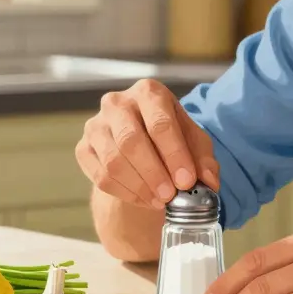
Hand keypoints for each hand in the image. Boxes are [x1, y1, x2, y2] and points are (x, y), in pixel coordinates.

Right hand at [75, 79, 219, 209]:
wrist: (140, 144)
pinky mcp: (83, 148)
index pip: (160, 123)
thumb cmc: (170, 138)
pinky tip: (144, 200)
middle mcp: (117, 103)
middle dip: (154, 173)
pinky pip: (101, 176)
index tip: (187, 181)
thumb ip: (204, 160)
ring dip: (139, 186)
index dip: (174, 155)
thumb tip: (209, 182)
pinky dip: (125, 193)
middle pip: (131, 140)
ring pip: (113, 161)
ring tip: (160, 201)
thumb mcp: (193, 143)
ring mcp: (96, 125)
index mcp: (149, 92)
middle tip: (170, 196)